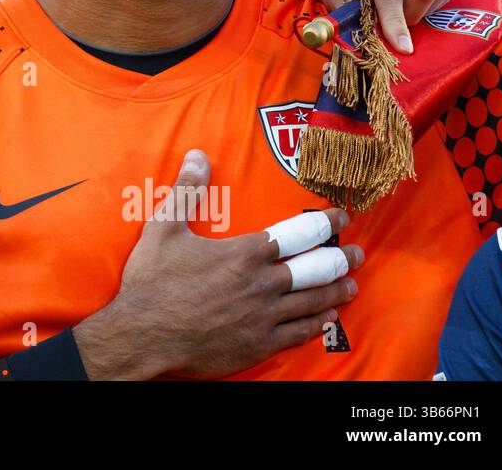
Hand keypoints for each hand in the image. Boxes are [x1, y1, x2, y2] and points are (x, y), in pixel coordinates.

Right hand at [72, 150, 362, 379]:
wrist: (144, 334)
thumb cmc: (152, 281)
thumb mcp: (163, 227)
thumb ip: (187, 191)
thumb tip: (199, 155)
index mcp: (244, 253)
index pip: (298, 233)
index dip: (325, 223)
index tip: (343, 218)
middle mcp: (262, 284)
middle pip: (314, 269)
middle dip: (340, 259)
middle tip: (358, 254)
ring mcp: (263, 318)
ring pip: (312, 302)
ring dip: (336, 292)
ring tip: (351, 285)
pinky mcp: (258, 345)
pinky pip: (299, 333)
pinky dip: (318, 324)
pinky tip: (328, 320)